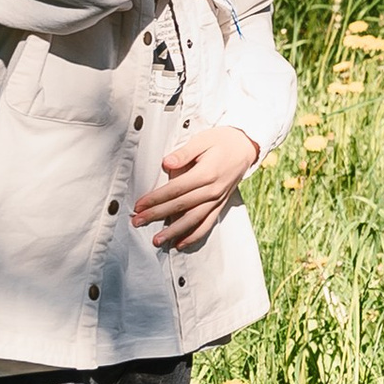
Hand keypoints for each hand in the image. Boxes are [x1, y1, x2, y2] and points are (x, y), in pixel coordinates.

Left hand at [131, 125, 259, 251]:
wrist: (246, 146)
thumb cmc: (221, 141)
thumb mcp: (202, 140)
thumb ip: (184, 153)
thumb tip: (167, 163)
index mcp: (206, 173)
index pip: (176, 189)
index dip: (156, 198)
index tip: (139, 205)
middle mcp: (213, 190)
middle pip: (181, 206)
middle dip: (157, 215)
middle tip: (138, 222)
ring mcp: (217, 199)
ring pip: (193, 219)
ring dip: (174, 231)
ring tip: (157, 240)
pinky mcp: (220, 204)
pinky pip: (208, 223)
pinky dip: (194, 236)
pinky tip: (181, 244)